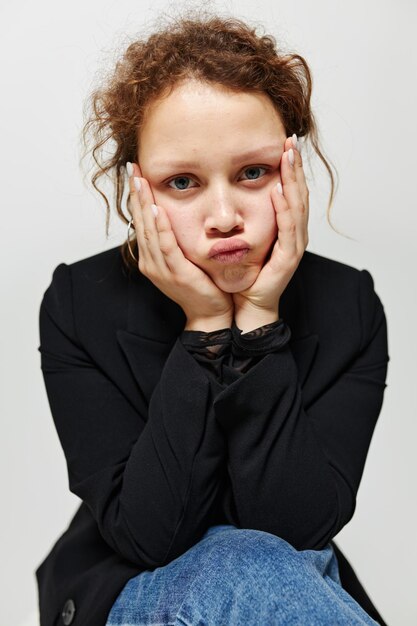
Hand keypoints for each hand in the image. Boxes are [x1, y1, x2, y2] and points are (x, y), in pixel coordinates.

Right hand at [127, 162, 233, 324]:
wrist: (211, 315)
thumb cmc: (203, 286)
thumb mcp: (186, 259)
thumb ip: (178, 239)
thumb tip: (177, 214)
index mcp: (152, 258)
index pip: (142, 221)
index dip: (137, 196)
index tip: (136, 173)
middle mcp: (151, 262)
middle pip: (140, 221)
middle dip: (136, 193)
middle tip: (133, 167)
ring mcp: (161, 269)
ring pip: (149, 230)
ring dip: (143, 203)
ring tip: (140, 180)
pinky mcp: (176, 273)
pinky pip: (166, 246)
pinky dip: (160, 226)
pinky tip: (156, 208)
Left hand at [232, 135, 308, 315]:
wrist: (249, 302)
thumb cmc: (247, 272)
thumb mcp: (246, 238)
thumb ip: (247, 216)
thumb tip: (231, 190)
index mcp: (286, 228)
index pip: (290, 191)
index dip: (290, 168)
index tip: (285, 143)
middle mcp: (294, 234)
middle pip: (298, 193)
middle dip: (295, 167)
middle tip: (291, 141)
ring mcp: (294, 246)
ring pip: (297, 207)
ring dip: (293, 180)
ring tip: (289, 157)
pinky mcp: (288, 258)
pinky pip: (288, 230)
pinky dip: (285, 210)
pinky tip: (279, 192)